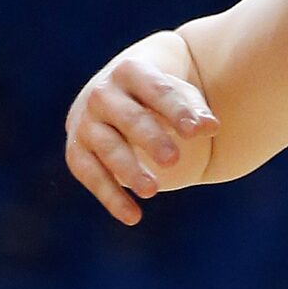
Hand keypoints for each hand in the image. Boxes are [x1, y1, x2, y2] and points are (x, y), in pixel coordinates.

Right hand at [63, 31, 218, 224]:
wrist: (118, 95)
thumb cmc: (157, 97)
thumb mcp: (178, 95)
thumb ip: (194, 111)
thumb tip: (210, 127)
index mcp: (131, 71)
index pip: (156, 90)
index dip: (176, 110)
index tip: (197, 132)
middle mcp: (103, 94)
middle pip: (129, 118)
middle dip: (150, 139)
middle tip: (173, 160)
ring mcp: (86, 122)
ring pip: (108, 146)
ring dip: (129, 169)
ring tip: (153, 190)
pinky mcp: (77, 150)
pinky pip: (90, 173)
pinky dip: (109, 195)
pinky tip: (133, 217)